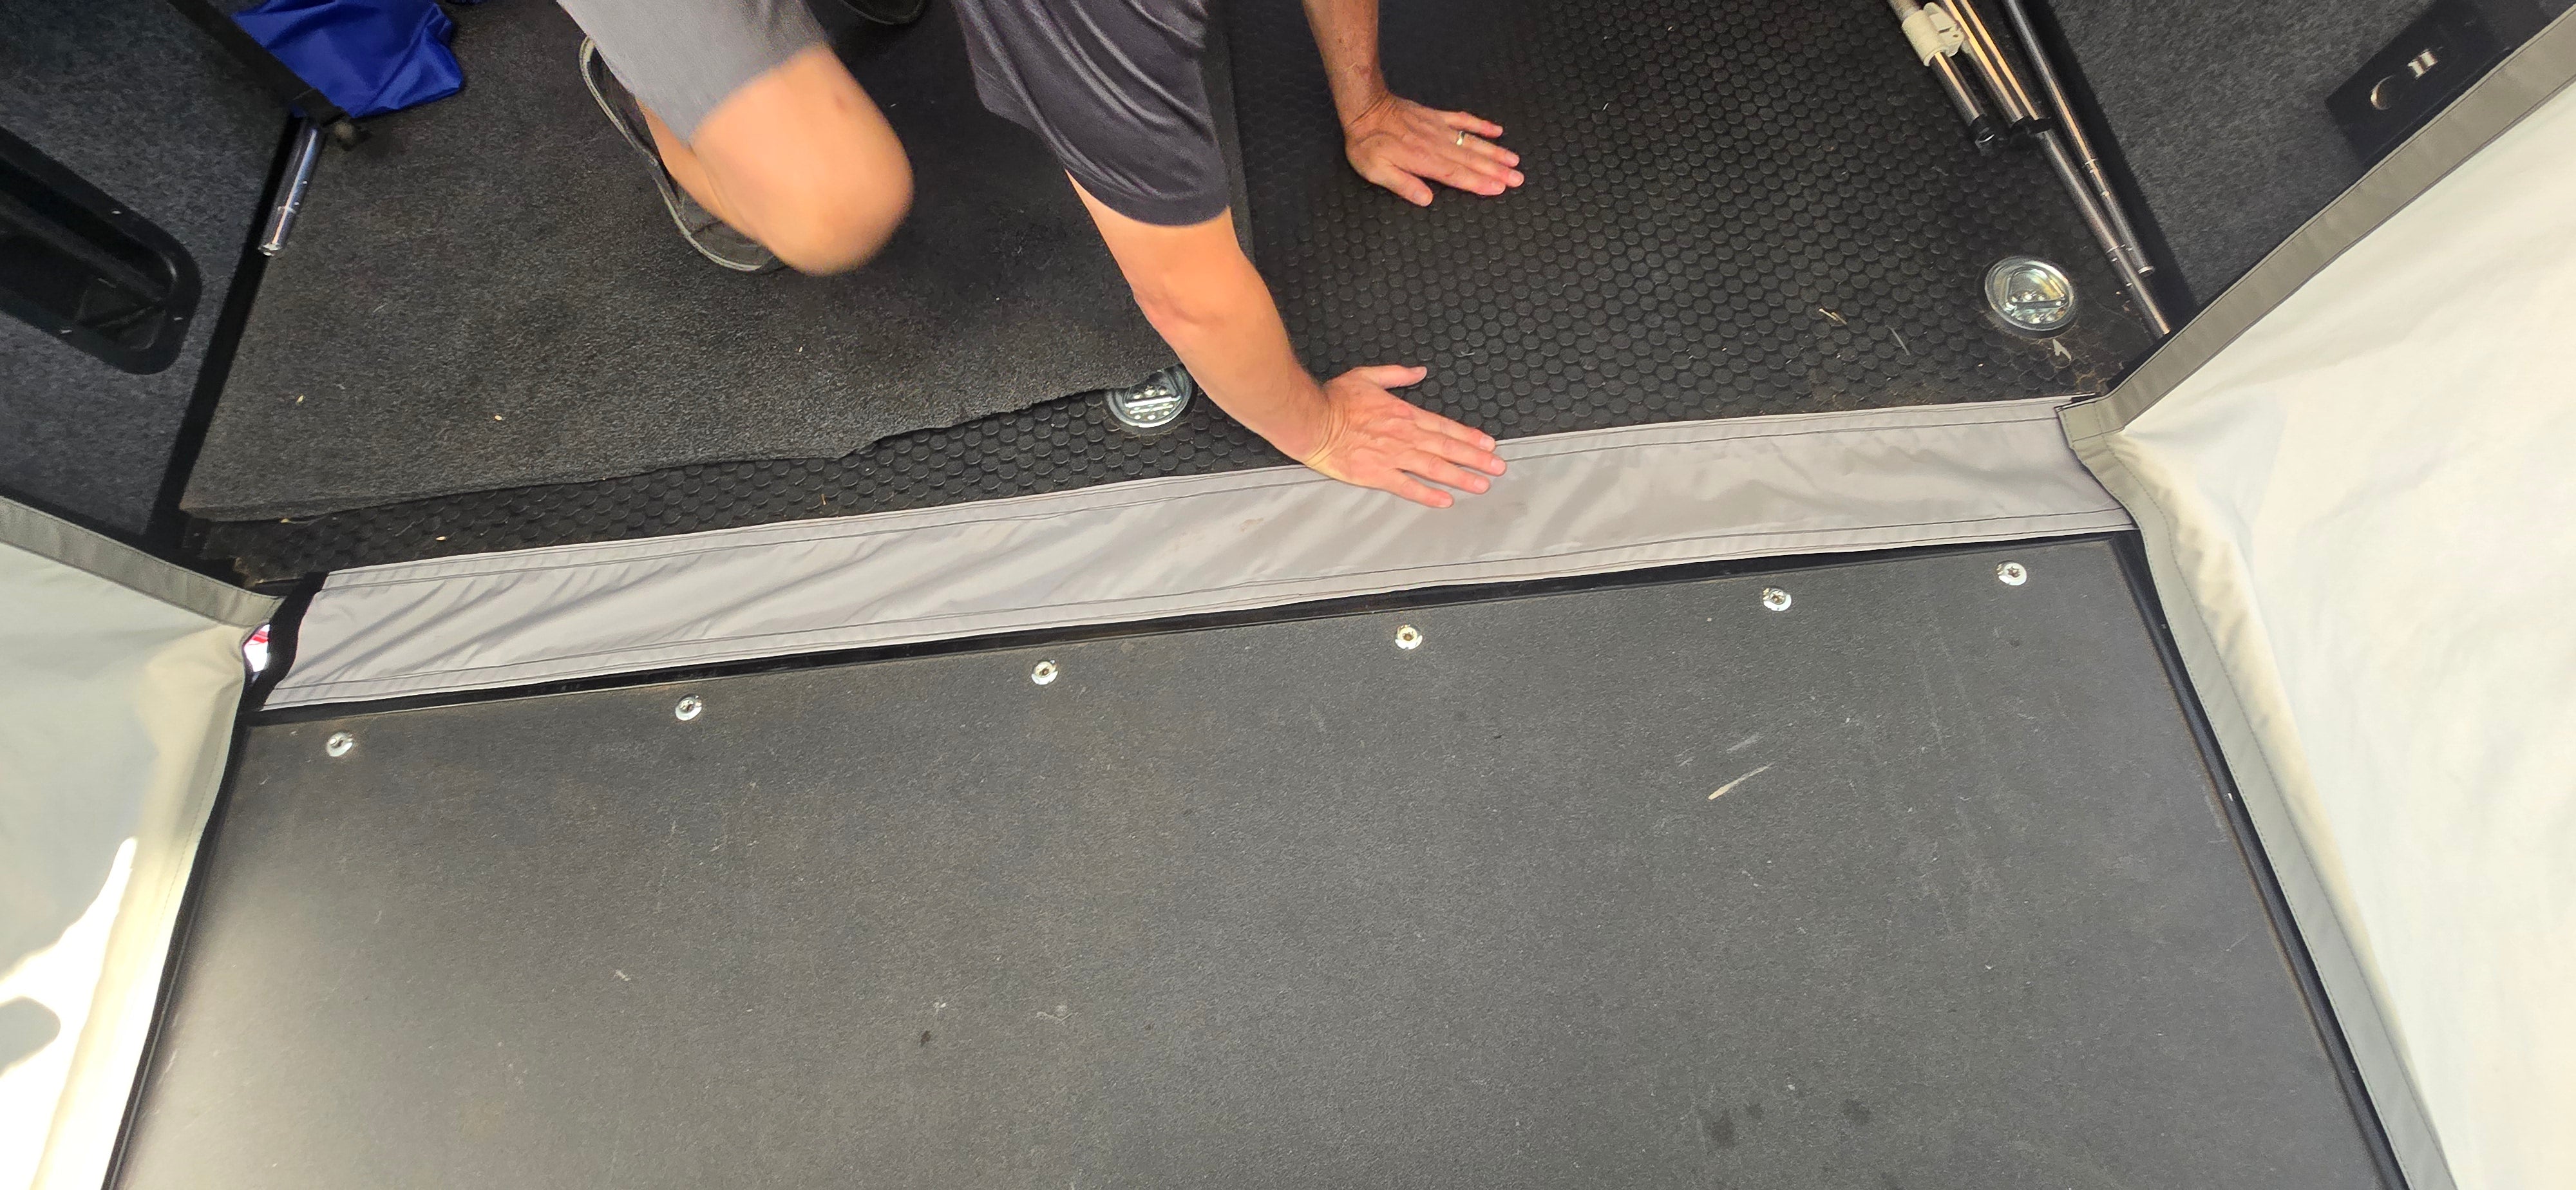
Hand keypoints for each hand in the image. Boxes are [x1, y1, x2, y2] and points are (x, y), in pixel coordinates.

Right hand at [1295, 365, 1505, 506]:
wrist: (1312, 419)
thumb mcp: (1367, 376)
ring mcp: (1392, 456)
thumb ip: (1396, 375)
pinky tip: (1444, 500)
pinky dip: (1427, 494)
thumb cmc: (1335, 400)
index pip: (1444, 426)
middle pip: (1447, 448)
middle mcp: (1404, 435)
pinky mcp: (1376, 474)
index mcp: (1403, 413)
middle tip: (1498, 468)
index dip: (1469, 436)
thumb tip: (1418, 371)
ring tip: (1481, 485)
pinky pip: (1407, 486)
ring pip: (1434, 467)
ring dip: (1460, 476)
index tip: (1489, 444)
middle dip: (1476, 458)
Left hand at [1342, 94, 1522, 205]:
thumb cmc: (1368, 143)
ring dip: (1495, 152)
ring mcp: (1439, 129)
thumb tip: (1427, 200)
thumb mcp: (1377, 171)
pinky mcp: (1437, 117)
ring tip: (1514, 161)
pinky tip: (1496, 130)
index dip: (1480, 183)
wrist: (1366, 108)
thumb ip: (1403, 185)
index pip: (1458, 175)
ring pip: (1472, 142)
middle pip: (1472, 160)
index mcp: (1425, 161)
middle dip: (1497, 171)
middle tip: (1518, 178)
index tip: (1500, 188)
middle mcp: (1437, 145)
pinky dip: (1481, 125)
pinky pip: (1463, 120)